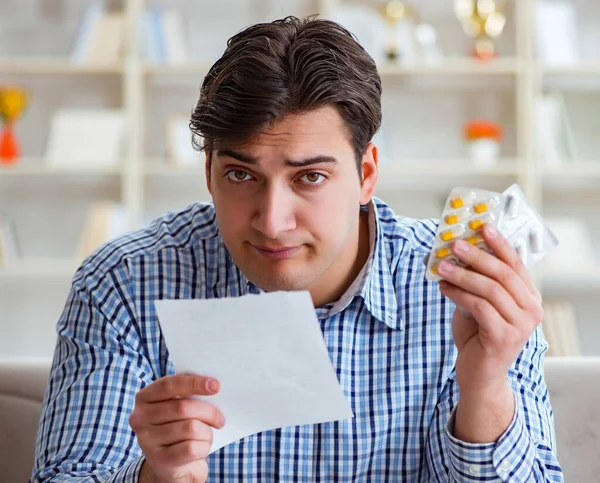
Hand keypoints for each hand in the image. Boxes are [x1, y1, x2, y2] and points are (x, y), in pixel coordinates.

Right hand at [129, 374, 224, 482]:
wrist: (171, 464)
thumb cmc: (179, 427)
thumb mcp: (177, 407)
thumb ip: (188, 395)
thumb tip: (212, 387)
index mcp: (144, 397)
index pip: (169, 385)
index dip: (193, 383)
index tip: (216, 386)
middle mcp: (140, 418)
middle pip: (183, 407)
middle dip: (209, 412)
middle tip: (220, 419)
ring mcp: (146, 440)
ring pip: (191, 428)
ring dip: (207, 432)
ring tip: (207, 435)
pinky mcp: (158, 459)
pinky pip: (191, 448)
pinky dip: (204, 447)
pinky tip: (202, 448)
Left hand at [436, 224, 543, 394]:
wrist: (480, 374)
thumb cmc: (479, 336)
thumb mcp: (481, 304)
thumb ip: (478, 283)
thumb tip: (459, 254)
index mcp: (529, 298)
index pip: (516, 264)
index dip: (499, 244)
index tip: (482, 227)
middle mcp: (531, 310)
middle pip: (503, 273)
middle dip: (476, 255)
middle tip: (454, 244)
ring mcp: (520, 325)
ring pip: (489, 289)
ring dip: (461, 274)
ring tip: (441, 267)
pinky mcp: (503, 336)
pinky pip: (478, 306)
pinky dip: (458, 293)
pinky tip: (443, 289)